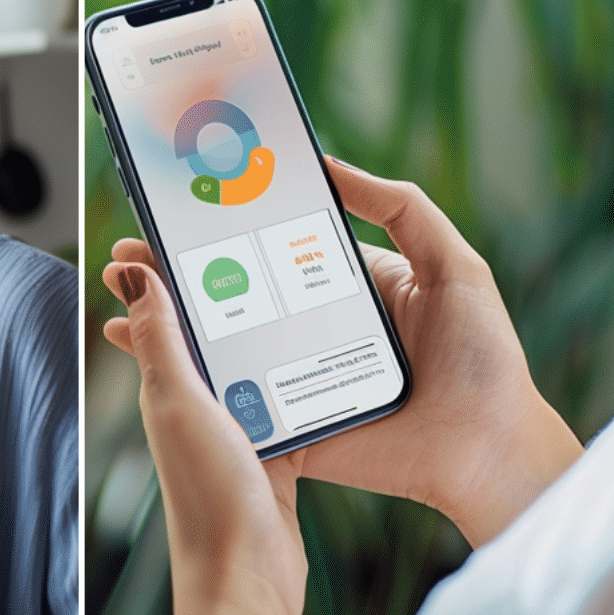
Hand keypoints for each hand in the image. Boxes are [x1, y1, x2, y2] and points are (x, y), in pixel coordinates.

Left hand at [101, 252, 321, 614]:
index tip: (178, 219)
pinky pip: (288, 405)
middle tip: (251, 234)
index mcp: (168, 387)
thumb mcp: (181, 403)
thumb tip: (127, 268)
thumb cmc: (208, 498)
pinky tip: (327, 362)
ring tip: (297, 284)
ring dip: (268, 333)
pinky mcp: (273, 459)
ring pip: (253, 365)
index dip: (165, 266)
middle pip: (211, 333)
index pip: (163, 310)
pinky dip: (302, 382)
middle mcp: (197, 408)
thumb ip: (160, 338)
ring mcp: (236, 434)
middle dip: (226, 288)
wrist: (248, 585)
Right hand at [105, 157, 580, 545]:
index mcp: (349, 285)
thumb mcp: (453, 264)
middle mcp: (317, 326)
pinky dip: (197, 385)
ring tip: (125, 296)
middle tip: (131, 249)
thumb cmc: (483, 357)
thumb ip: (399, 207)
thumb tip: (330, 165)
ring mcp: (300, 376)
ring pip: (227, 345)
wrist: (488, 449)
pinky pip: (239, 402)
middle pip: (238, 291)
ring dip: (174, 324)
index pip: (277, 244)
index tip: (183, 202)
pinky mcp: (295, 424)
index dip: (231, 226)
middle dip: (181, 271)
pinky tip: (153, 359)